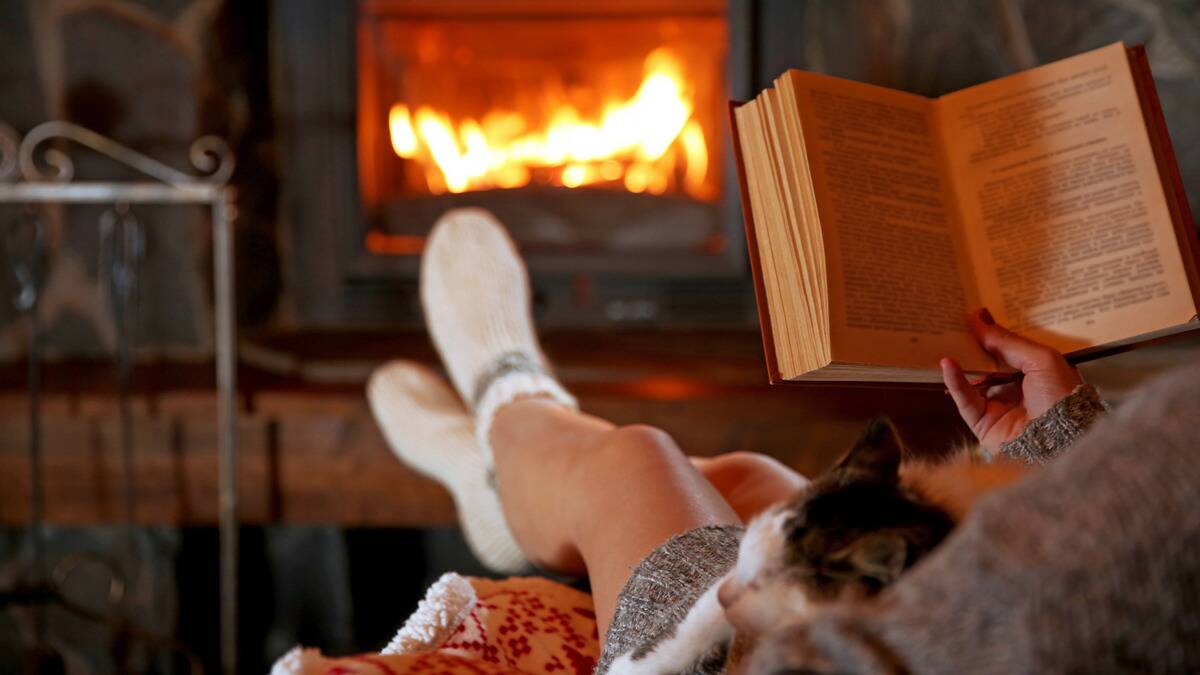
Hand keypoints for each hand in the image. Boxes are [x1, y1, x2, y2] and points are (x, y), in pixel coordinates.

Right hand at [940, 308, 1082, 452]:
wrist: (1061, 441)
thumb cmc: (1060, 397)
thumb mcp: (1040, 358)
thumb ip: (1007, 341)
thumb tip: (979, 316)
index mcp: (1039, 374)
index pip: (1011, 349)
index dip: (995, 333)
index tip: (975, 314)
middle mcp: (1019, 389)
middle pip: (990, 363)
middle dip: (974, 345)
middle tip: (954, 323)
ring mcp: (1000, 407)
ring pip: (974, 379)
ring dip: (962, 361)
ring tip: (946, 339)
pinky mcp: (983, 423)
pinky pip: (965, 399)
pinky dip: (955, 381)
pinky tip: (947, 364)